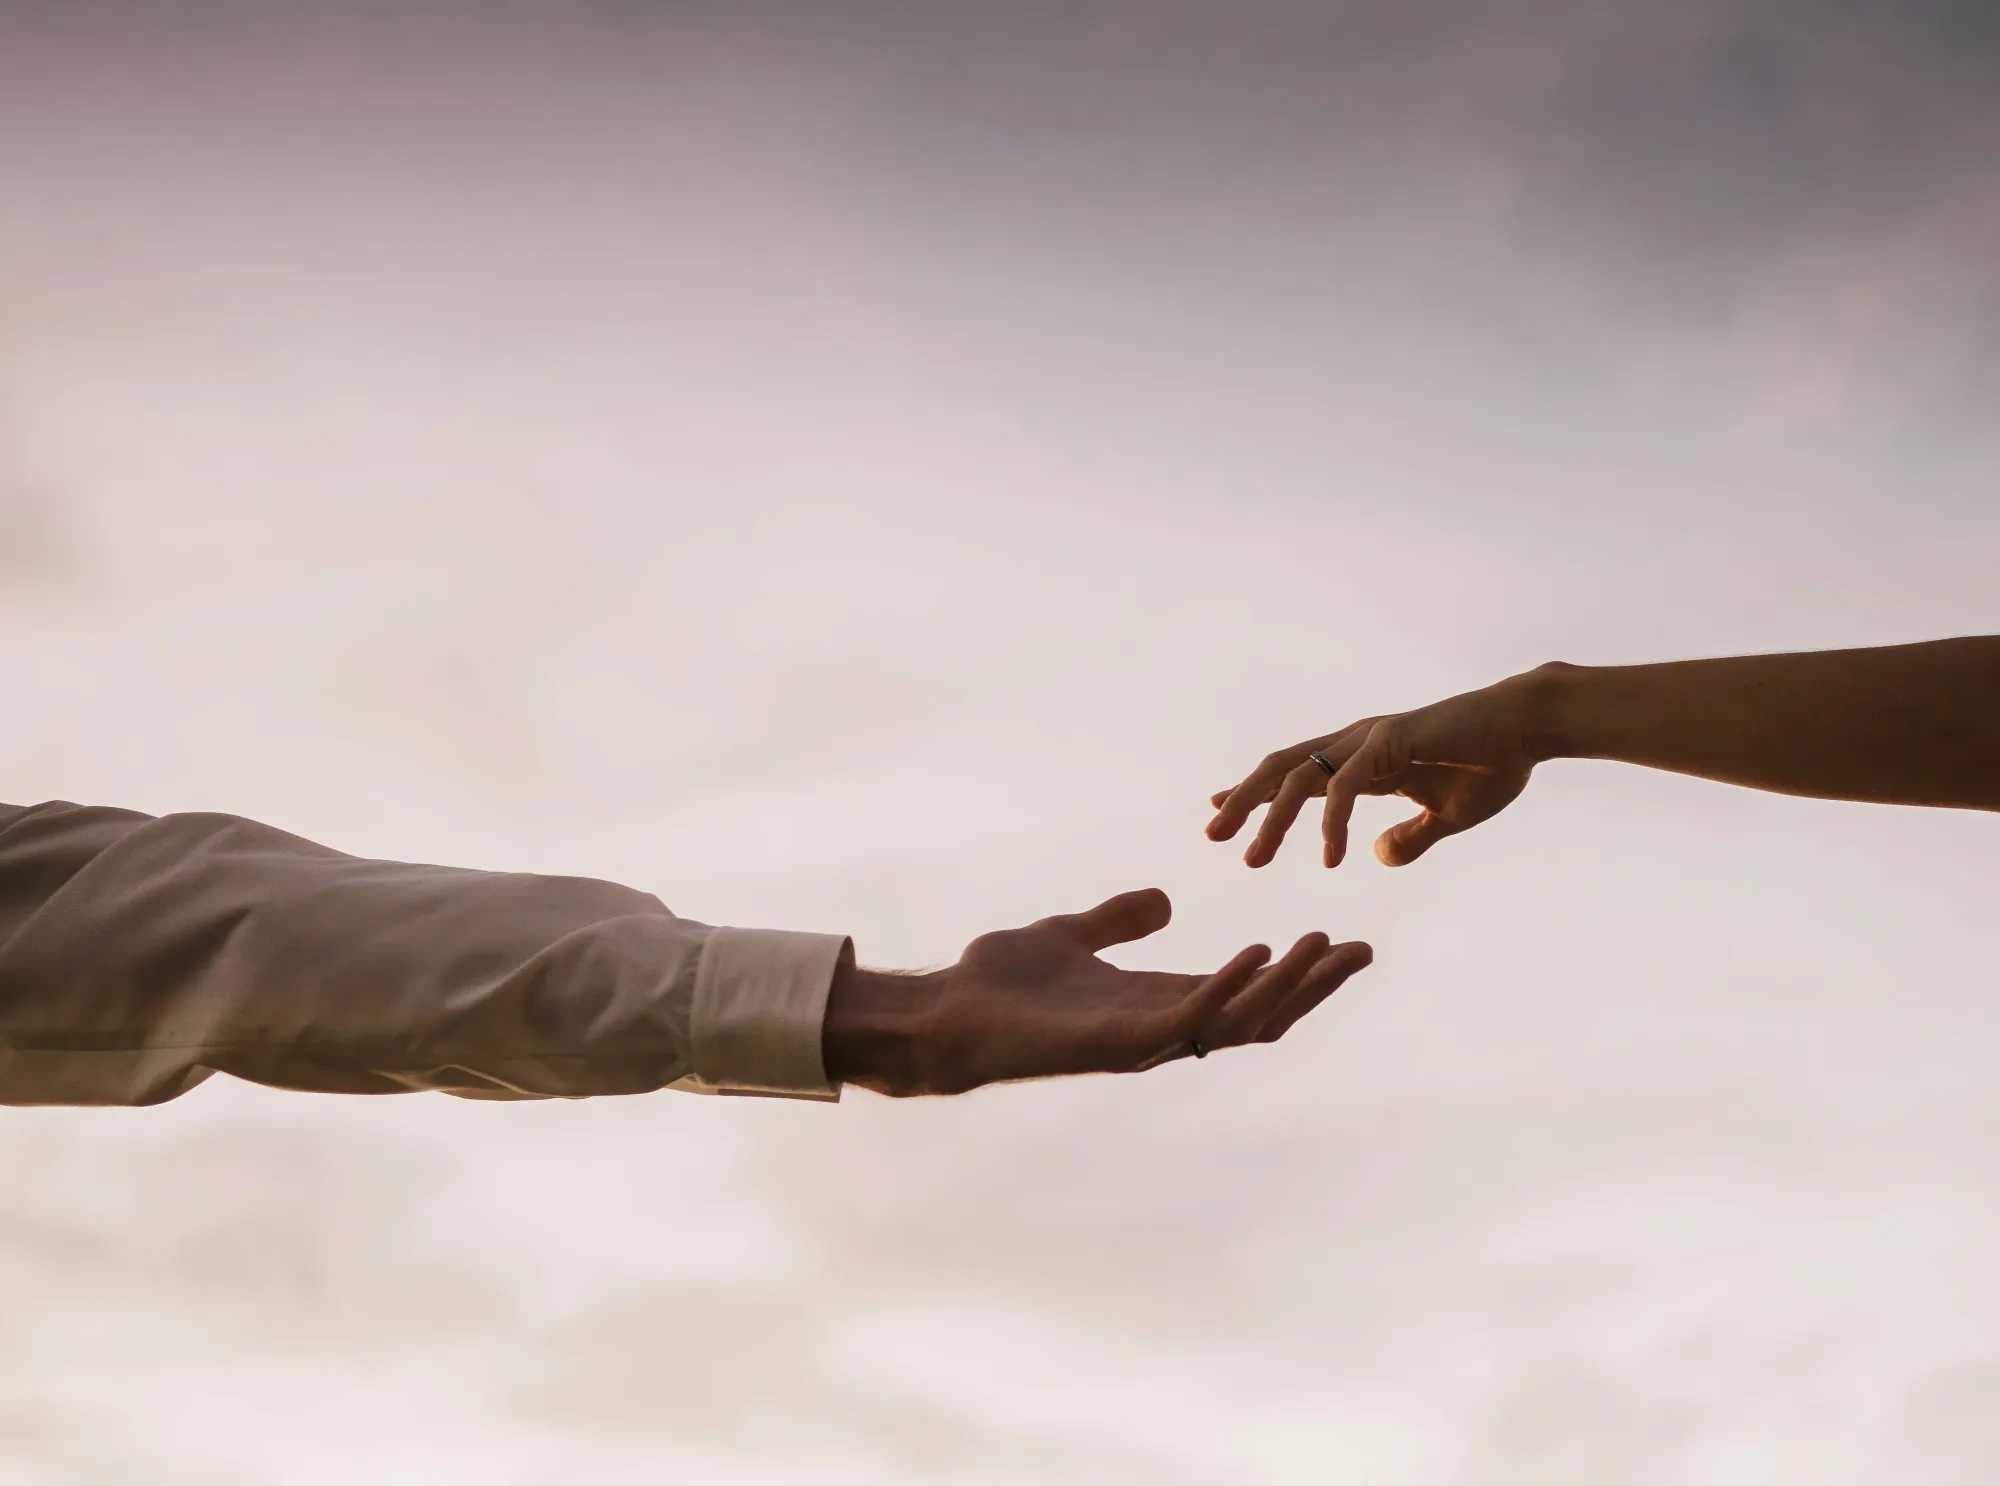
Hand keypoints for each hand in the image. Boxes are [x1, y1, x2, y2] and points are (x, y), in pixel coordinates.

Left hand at [823, 888, 1370, 1095]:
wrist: (945, 1013)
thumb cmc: (998, 984)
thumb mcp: (1071, 935)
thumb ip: (1118, 920)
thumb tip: (1166, 902)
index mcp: (1155, 1001)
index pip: (1244, 990)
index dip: (1294, 971)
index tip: (1341, 942)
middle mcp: (1159, 1026)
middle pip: (1258, 1012)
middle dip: (1312, 985)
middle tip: (1362, 952)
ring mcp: (1142, 1039)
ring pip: (1236, 1018)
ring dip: (1286, 985)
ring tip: (1324, 945)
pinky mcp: (1117, 1042)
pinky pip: (1189, 1016)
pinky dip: (1228, 985)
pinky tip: (1259, 951)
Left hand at [1206, 669, 1550, 869]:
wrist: (1530, 729)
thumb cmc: (1491, 766)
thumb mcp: (1445, 818)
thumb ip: (1411, 838)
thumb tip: (1379, 857)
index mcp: (1362, 761)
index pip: (1295, 777)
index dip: (1255, 796)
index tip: (1218, 817)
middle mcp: (1355, 745)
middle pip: (1280, 771)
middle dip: (1242, 802)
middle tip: (1212, 836)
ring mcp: (1370, 739)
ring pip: (1300, 776)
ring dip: (1269, 817)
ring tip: (1252, 858)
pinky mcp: (1391, 740)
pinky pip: (1346, 784)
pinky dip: (1331, 821)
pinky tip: (1328, 856)